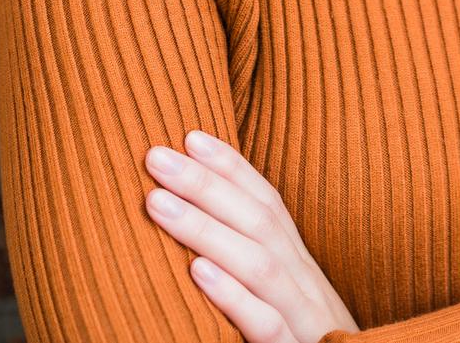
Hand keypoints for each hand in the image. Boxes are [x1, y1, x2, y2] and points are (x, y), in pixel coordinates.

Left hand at [145, 130, 360, 340]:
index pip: (270, 204)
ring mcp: (303, 320)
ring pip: (258, 266)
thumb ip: (255, 265)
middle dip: (206, 183)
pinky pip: (265, 325)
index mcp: (301, 268)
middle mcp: (305, 284)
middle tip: (154, 155)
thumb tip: (203, 236)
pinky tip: (197, 272)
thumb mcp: (285, 301)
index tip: (191, 135)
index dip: (232, 167)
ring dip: (206, 228)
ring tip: (156, 201)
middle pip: (259, 222)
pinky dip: (232, 296)